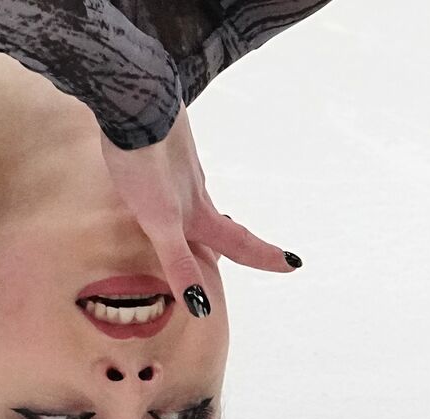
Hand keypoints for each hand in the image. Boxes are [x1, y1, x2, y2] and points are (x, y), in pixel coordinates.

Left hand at [99, 104, 298, 299]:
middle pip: (221, 223)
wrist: (136, 102)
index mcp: (197, 213)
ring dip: (208, 215)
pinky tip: (167, 176)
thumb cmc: (146, 164)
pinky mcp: (166, 141)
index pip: (238, 243)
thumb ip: (179, 261)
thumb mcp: (160, 221)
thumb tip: (202, 305)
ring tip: (207, 224)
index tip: (293, 265)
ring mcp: (183, 165)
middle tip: (257, 252)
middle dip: (239, 242)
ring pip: (200, 197)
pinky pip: (177, 170)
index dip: (264, 258)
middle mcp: (196, 190)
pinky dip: (179, 183)